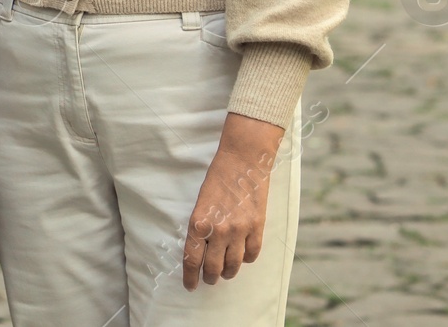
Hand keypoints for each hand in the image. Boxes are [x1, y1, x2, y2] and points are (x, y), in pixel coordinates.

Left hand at [182, 113, 284, 290]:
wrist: (243, 161)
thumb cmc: (217, 178)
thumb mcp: (200, 202)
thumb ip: (200, 227)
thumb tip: (200, 249)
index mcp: (198, 222)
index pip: (192, 260)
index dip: (190, 276)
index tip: (190, 285)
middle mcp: (218, 230)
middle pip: (213, 268)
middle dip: (210, 277)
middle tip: (209, 278)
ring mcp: (239, 230)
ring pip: (233, 265)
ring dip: (228, 272)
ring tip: (225, 272)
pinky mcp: (257, 227)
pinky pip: (252, 254)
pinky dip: (246, 259)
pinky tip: (242, 255)